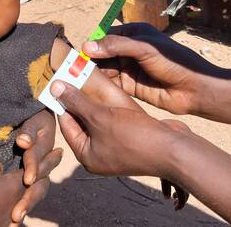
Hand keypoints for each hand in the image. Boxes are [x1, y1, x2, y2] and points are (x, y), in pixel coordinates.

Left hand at [13, 109, 62, 224]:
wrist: (40, 119)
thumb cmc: (35, 117)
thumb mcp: (33, 121)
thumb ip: (28, 132)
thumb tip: (23, 142)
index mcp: (44, 148)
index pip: (37, 161)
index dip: (33, 169)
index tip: (27, 180)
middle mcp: (43, 164)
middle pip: (39, 185)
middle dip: (28, 199)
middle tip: (16, 214)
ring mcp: (38, 172)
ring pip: (36, 192)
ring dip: (26, 205)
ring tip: (15, 219)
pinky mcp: (31, 178)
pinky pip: (30, 194)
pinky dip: (22, 204)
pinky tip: (13, 219)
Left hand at [53, 80, 190, 208]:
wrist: (174, 149)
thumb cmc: (134, 136)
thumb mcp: (100, 117)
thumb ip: (77, 102)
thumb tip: (55, 88)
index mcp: (87, 155)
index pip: (67, 124)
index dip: (62, 101)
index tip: (59, 81)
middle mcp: (100, 154)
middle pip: (83, 121)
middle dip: (80, 99)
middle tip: (74, 75)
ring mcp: (117, 149)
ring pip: (100, 119)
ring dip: (96, 100)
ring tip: (90, 76)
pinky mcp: (132, 141)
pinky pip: (116, 121)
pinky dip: (112, 106)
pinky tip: (111, 88)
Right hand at [84, 23, 224, 114]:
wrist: (195, 89)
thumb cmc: (174, 62)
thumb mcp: (144, 49)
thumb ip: (116, 46)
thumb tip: (88, 46)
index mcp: (134, 34)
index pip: (106, 37)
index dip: (91, 44)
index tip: (75, 53)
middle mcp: (130, 51)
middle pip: (102, 54)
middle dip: (88, 61)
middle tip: (69, 69)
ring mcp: (130, 69)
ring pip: (104, 70)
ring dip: (92, 75)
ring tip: (74, 81)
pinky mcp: (130, 87)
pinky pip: (111, 85)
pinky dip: (100, 87)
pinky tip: (87, 91)